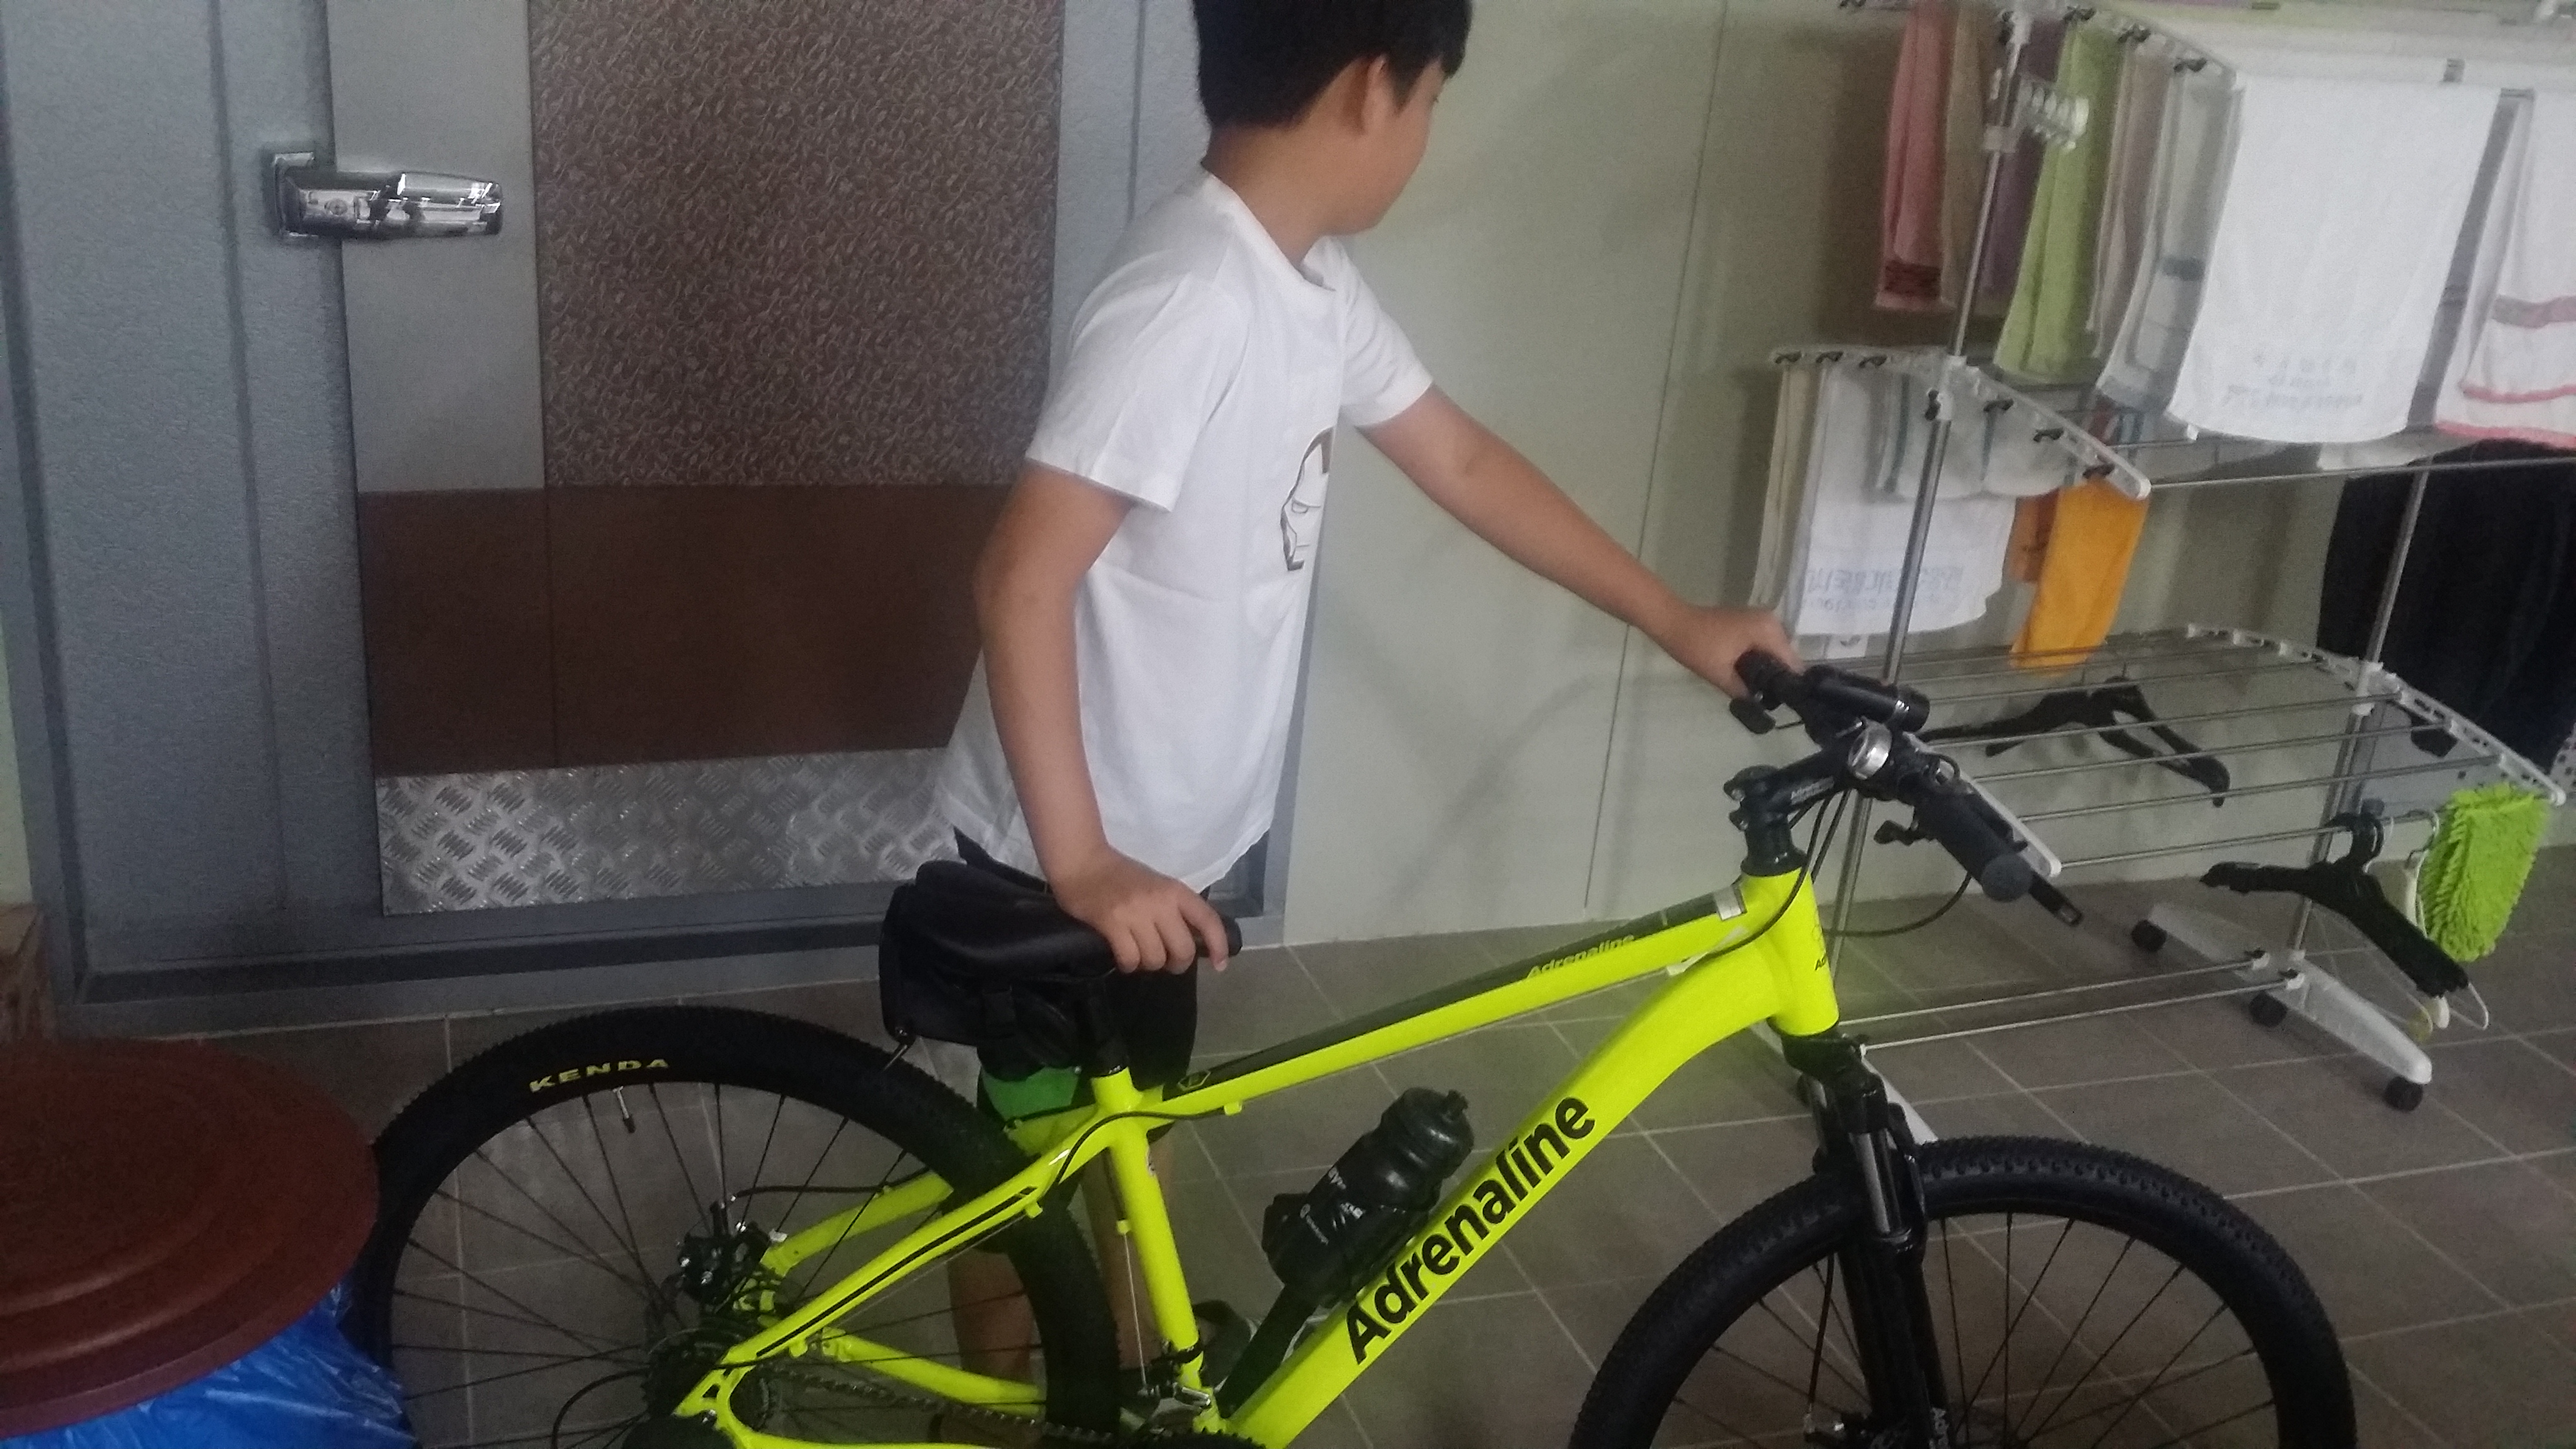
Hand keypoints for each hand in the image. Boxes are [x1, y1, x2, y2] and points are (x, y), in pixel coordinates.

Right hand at [1050, 847, 1230, 973]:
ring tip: (1140, 955)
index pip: (1208, 920)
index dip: (1219, 945)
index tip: (1220, 965)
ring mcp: (1136, 913)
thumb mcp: (1156, 885)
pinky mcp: (1112, 923)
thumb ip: (1174, 909)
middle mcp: (1160, 901)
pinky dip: (1129, 965)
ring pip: (1156, 958)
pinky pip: (1130, 959)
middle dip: (1177, 964)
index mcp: (1175, 890)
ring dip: (1149, 964)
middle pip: (1183, 949)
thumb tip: (1189, 941)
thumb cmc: (1120, 875)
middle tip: (1166, 962)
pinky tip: (1125, 958)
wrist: (1082, 862)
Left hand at [1650, 605, 1802, 698]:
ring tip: (1759, 691)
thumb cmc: (1696, 646)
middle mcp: (1771, 621)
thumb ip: (1745, 692)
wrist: (1672, 622)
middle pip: (1785, 656)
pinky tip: (1750, 676)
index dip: (1788, 684)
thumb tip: (1760, 707)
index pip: (1792, 662)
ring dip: (1768, 669)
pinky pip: (1764, 645)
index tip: (1782, 703)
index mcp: (1769, 630)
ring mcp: (1761, 620)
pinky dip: (1760, 659)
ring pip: (1774, 651)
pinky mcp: (1750, 623)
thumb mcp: (1721, 674)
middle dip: (1778, 677)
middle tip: (1767, 701)